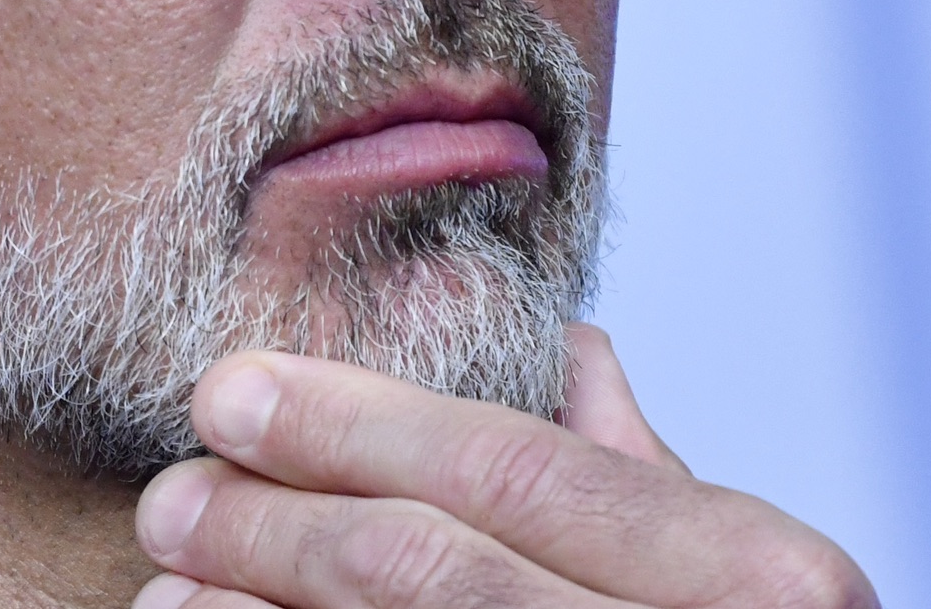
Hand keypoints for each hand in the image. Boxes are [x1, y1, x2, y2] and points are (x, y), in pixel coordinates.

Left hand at [132, 324, 876, 608]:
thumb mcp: (754, 589)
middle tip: (174, 492)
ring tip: (171, 584)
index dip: (354, 424)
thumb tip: (575, 347)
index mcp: (759, 578)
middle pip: (427, 567)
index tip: (230, 391)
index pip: (514, 469)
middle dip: (275, 522)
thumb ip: (651, 483)